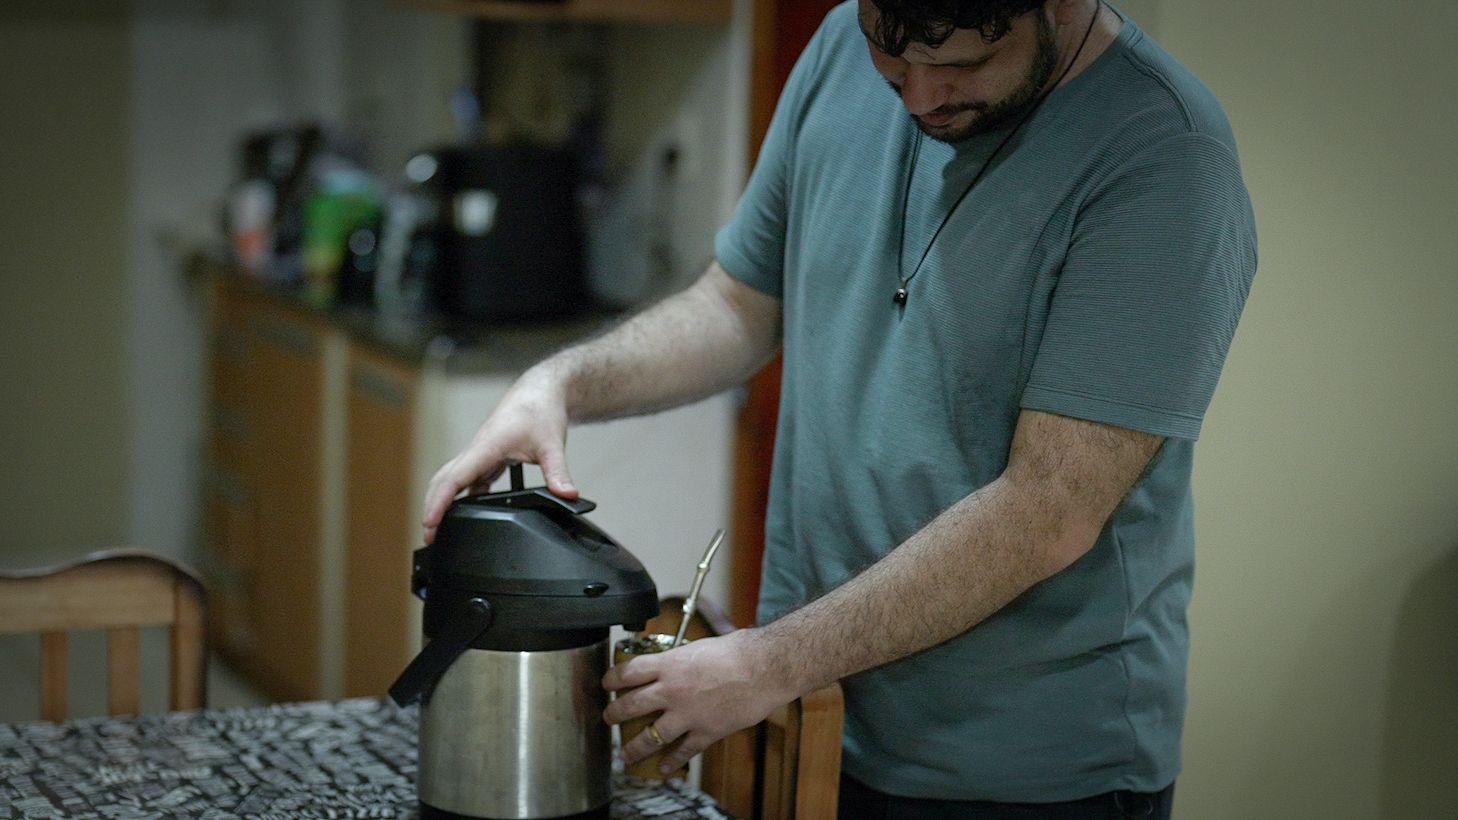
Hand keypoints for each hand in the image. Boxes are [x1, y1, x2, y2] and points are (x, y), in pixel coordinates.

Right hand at [421, 367, 577, 543]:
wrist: (540, 392)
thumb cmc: (540, 411)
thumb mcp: (552, 444)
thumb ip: (558, 471)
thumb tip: (567, 494)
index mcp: (486, 447)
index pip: (454, 478)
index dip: (439, 502)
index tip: (430, 523)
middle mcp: (477, 451)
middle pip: (443, 481)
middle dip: (432, 507)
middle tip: (429, 536)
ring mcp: (480, 455)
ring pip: (452, 479)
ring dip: (443, 501)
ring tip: (440, 528)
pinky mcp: (487, 457)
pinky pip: (467, 479)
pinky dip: (462, 495)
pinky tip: (467, 511)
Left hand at [602, 629, 797, 774]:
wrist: (765, 668)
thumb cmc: (738, 651)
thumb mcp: (700, 646)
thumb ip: (682, 659)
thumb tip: (676, 661)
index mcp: (670, 664)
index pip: (629, 672)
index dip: (612, 679)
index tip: (606, 684)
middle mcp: (672, 690)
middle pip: (631, 705)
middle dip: (614, 714)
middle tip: (608, 718)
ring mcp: (688, 714)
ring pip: (650, 736)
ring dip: (634, 748)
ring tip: (625, 755)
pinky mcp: (706, 731)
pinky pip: (683, 752)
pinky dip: (672, 762)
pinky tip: (663, 768)